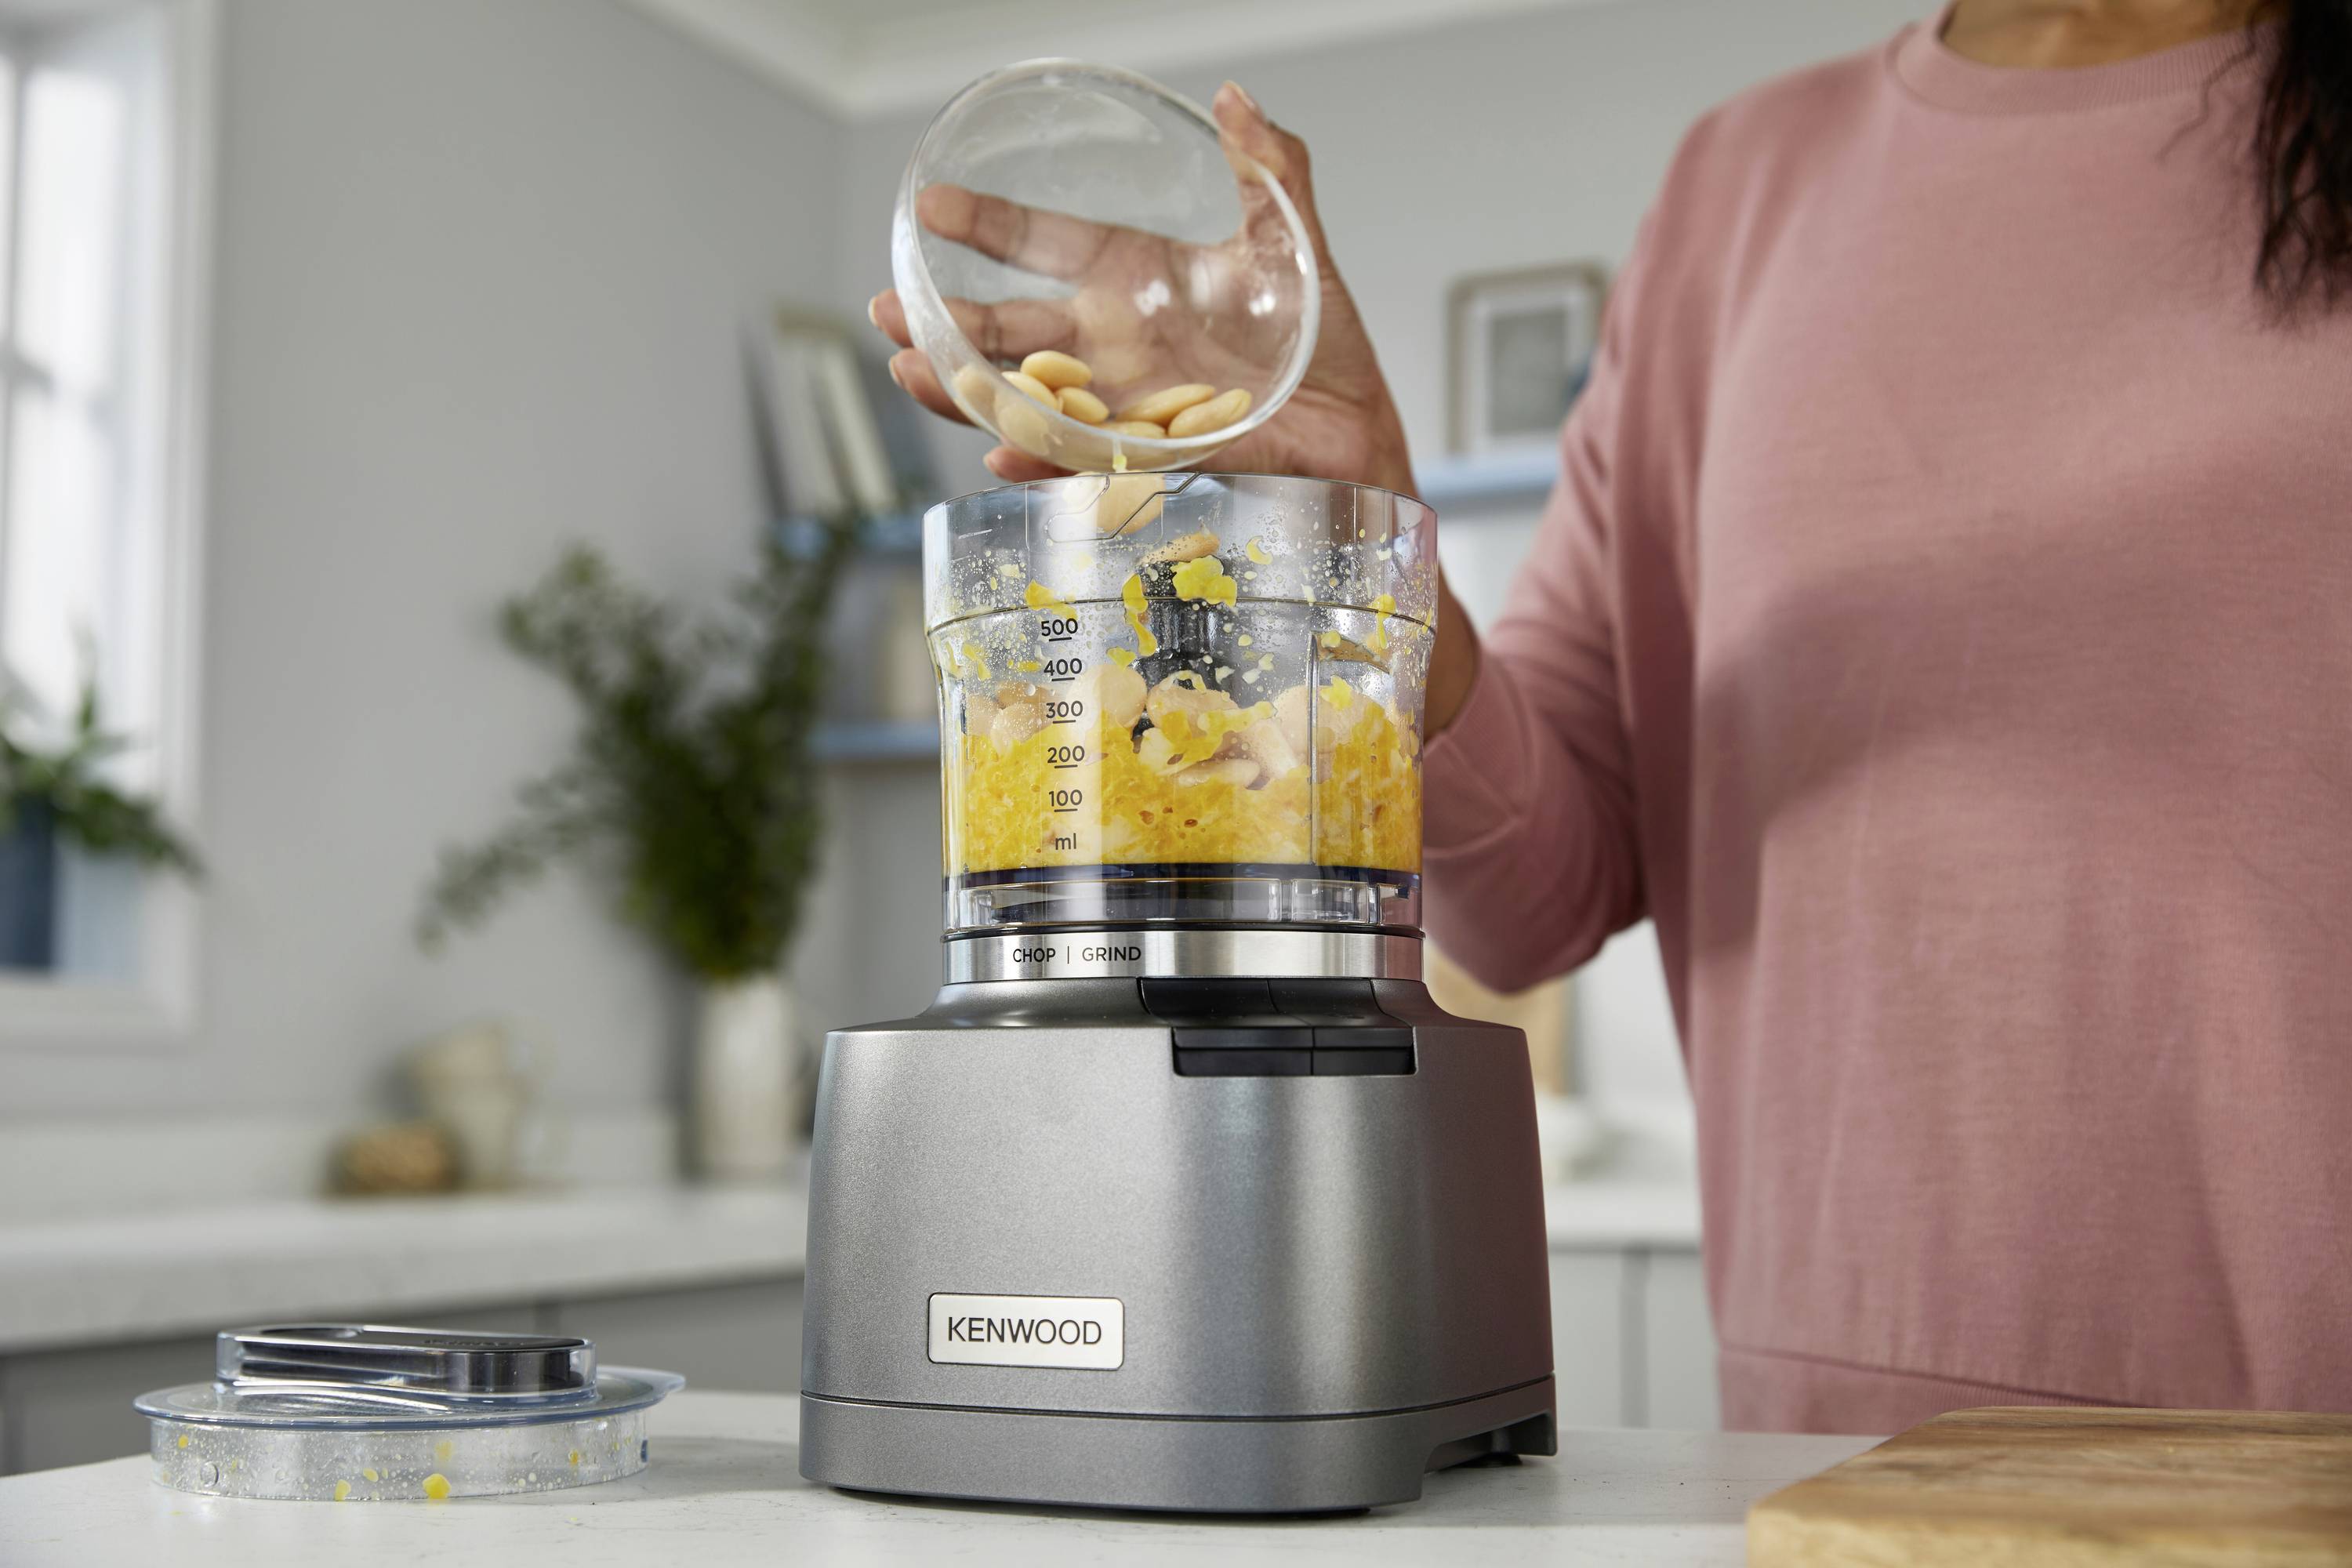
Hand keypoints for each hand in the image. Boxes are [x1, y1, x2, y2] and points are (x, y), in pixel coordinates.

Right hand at [870, 81, 1481, 732]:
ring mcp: (1121, 405)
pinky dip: (1039, 461)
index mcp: (1132, 283)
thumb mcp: (1295, 242)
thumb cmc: (1325, 345)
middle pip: (1007, 331)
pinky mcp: (1147, 459)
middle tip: (883, 306)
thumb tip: (1236, 97)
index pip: (1042, 245)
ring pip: (1021, 398)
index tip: (930, 205)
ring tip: (911, 372)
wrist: (1357, 431)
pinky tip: (1002, 453)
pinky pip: (1080, 463)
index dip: (988, 226)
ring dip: (962, 390)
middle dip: (941, 319)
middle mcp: (1112, 346)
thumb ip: (1270, 167)